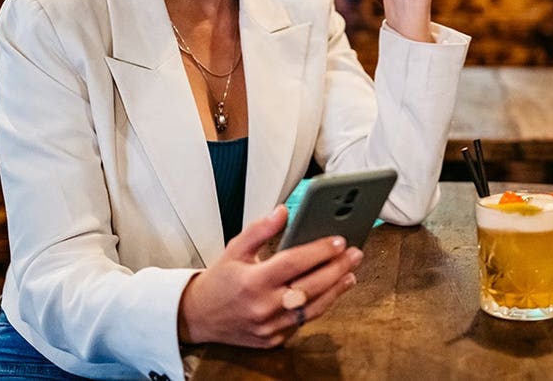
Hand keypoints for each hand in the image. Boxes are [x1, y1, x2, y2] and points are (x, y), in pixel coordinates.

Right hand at [177, 205, 362, 347]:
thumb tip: (283, 212)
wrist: (198, 317)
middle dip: (337, 268)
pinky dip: (320, 305)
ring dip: (335, 290)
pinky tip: (331, 291)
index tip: (338, 240)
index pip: (294, 263)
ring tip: (350, 273)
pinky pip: (303, 321)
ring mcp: (269, 327)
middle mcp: (263, 306)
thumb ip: (260, 229)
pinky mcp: (273, 340)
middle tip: (354, 254)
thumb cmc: (219, 281)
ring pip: (312, 308)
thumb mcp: (234, 249)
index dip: (319, 251)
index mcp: (252, 282)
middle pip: (310, 286)